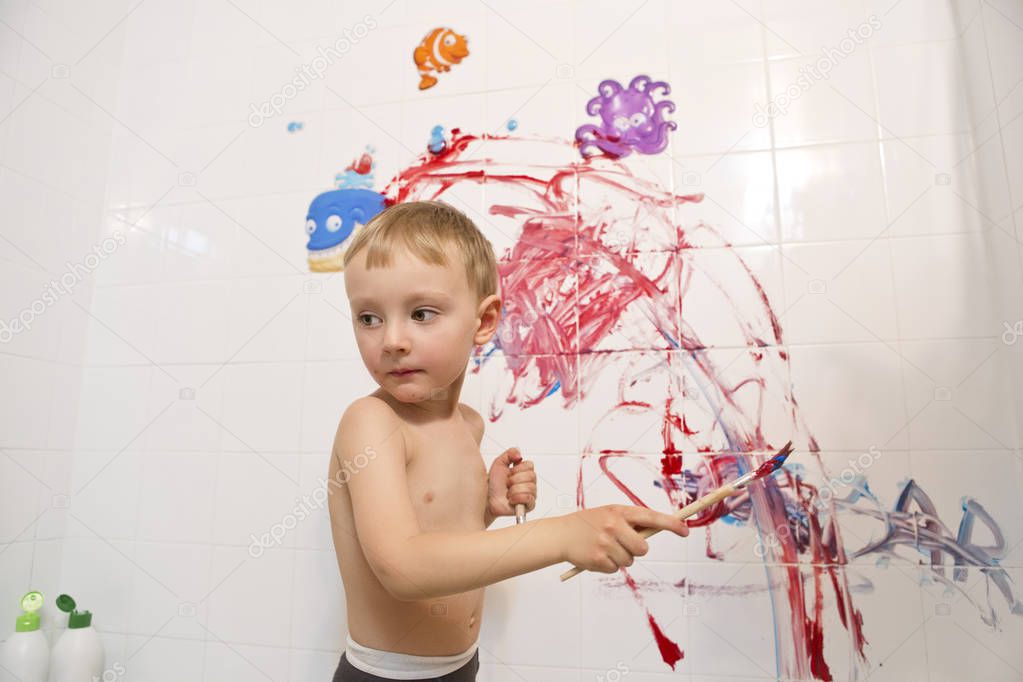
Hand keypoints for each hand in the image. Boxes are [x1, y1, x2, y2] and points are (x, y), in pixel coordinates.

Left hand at [486, 447, 536, 517]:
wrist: (487, 498)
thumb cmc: (493, 483)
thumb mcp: (499, 463)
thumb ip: (510, 453)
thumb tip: (520, 454)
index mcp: (525, 471)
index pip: (530, 465)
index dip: (517, 469)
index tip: (509, 473)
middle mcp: (530, 482)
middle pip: (531, 476)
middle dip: (514, 480)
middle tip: (507, 484)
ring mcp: (531, 494)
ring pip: (530, 487)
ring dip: (514, 490)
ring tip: (508, 493)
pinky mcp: (529, 506)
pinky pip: (529, 499)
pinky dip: (517, 498)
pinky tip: (511, 500)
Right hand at [558, 504, 688, 572]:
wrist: (561, 534)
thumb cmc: (589, 523)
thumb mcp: (609, 514)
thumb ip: (630, 521)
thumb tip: (656, 532)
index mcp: (619, 512)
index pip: (651, 517)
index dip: (670, 524)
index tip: (685, 531)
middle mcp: (613, 526)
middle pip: (643, 548)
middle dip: (636, 549)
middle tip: (622, 543)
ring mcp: (606, 543)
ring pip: (629, 561)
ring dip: (621, 558)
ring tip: (604, 548)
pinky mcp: (599, 560)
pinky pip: (616, 569)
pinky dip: (609, 565)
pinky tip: (597, 555)